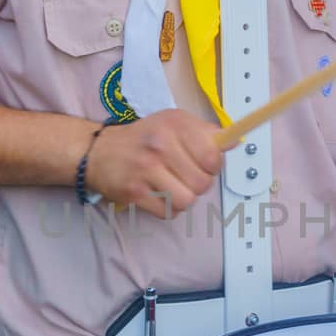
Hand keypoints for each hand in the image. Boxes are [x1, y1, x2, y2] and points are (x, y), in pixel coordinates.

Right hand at [85, 108, 221, 216]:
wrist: (100, 152)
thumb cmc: (145, 139)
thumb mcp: (174, 123)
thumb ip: (205, 132)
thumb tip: (234, 141)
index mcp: (175, 124)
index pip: (214, 156)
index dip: (213, 165)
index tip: (203, 163)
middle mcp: (160, 144)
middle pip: (202, 183)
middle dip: (198, 184)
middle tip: (183, 176)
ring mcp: (146, 169)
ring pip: (187, 201)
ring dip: (183, 198)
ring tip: (172, 186)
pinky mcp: (134, 192)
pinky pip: (168, 212)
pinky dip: (167, 208)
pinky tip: (158, 194)